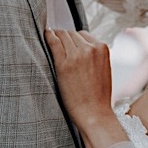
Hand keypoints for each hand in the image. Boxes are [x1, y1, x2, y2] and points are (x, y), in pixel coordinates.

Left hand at [45, 29, 118, 147]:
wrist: (94, 113)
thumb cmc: (97, 96)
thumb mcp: (103, 69)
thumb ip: (94, 55)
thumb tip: (78, 45)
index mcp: (102, 48)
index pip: (83, 34)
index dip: (73, 40)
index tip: (66, 45)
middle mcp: (91, 48)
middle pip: (71, 33)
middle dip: (64, 39)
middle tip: (56, 45)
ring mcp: (77, 55)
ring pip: (62, 35)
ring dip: (56, 38)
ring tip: (50, 43)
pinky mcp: (64, 63)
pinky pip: (53, 42)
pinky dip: (48, 37)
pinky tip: (44, 37)